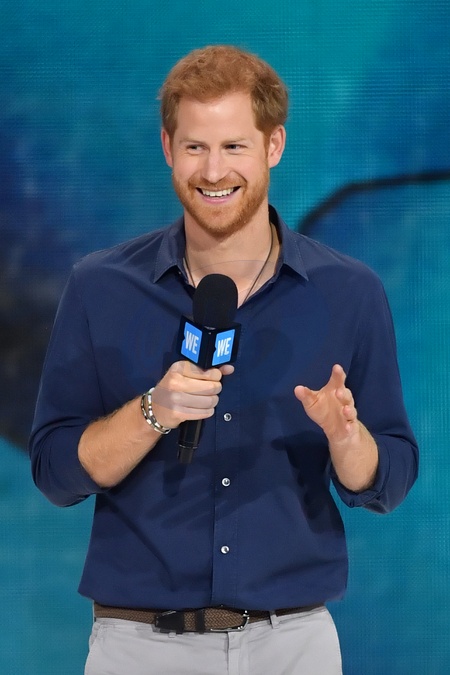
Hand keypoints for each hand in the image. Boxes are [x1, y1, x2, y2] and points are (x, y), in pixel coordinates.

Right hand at [151, 361, 233, 428]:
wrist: (155, 409)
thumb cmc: (173, 389)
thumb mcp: (185, 374)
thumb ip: (208, 370)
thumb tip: (230, 368)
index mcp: (178, 368)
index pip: (208, 371)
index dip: (216, 376)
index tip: (214, 378)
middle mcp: (176, 382)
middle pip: (211, 387)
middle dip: (216, 389)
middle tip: (213, 390)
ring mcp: (176, 398)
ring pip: (209, 401)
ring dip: (213, 401)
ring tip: (208, 400)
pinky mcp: (178, 413)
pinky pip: (204, 412)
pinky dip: (208, 411)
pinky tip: (203, 409)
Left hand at [294, 364, 377, 490]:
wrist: (337, 430)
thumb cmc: (324, 410)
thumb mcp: (312, 402)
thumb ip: (306, 396)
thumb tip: (297, 388)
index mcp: (335, 391)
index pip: (338, 381)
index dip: (338, 374)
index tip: (337, 367)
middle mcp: (344, 401)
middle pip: (346, 394)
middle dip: (343, 393)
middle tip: (338, 391)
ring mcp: (348, 414)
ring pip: (351, 410)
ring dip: (348, 409)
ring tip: (345, 409)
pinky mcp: (350, 426)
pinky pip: (351, 426)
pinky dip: (350, 426)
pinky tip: (348, 427)